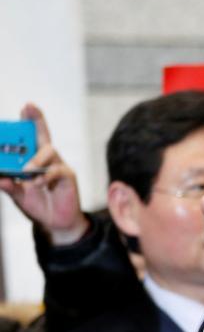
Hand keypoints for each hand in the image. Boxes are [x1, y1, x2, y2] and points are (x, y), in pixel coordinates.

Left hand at [0, 103, 87, 244]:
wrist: (55, 224)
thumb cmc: (38, 205)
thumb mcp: (17, 195)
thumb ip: (9, 185)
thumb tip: (0, 178)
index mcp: (34, 160)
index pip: (31, 138)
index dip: (30, 121)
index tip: (26, 107)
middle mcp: (47, 160)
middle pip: (43, 135)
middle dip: (37, 121)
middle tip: (29, 107)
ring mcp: (58, 167)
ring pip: (49, 151)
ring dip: (35, 159)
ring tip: (26, 170)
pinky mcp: (67, 177)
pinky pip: (57, 170)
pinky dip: (46, 176)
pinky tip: (38, 183)